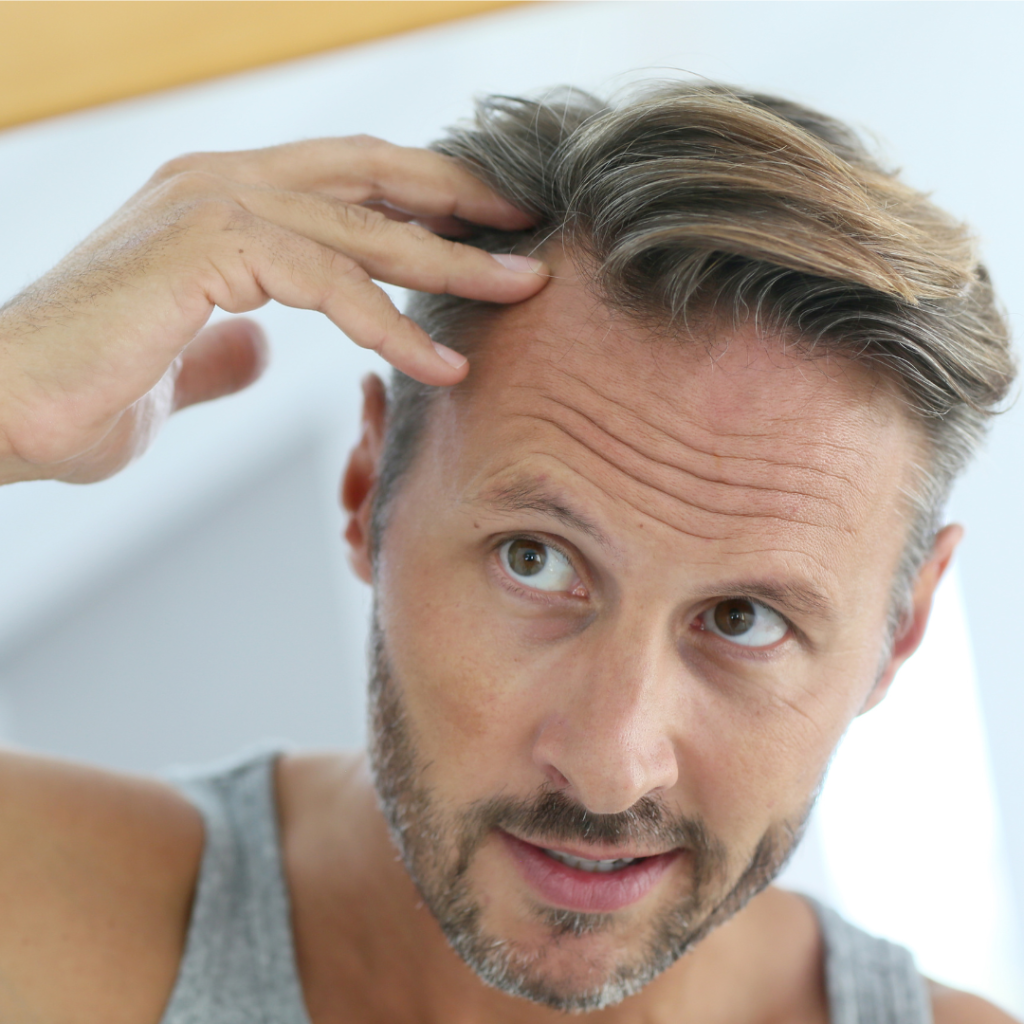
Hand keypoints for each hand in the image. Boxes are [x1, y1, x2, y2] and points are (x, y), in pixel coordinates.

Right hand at [0, 136, 546, 483]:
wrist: (1, 411)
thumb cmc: (83, 392)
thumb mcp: (179, 363)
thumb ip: (225, 347)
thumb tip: (260, 350)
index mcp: (218, 199)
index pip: (346, 181)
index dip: (422, 199)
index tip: (485, 229)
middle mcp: (219, 182)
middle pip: (371, 176)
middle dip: (458, 203)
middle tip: (528, 230)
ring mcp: (210, 205)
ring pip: (363, 226)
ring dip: (449, 262)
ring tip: (520, 292)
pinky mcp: (204, 247)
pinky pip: (327, 281)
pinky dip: (391, 324)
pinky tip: (441, 365)